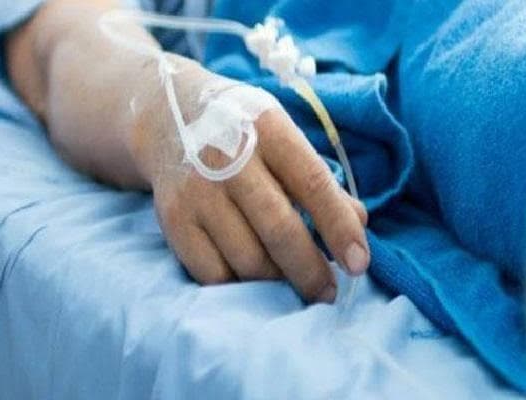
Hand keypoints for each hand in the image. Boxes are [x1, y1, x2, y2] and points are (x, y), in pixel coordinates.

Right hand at [131, 67, 368, 302]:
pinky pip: (212, 273)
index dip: (340, 228)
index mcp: (267, 131)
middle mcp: (227, 160)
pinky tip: (253, 278)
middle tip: (328, 293)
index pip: (312, 183)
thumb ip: (317, 177)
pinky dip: (239, 285)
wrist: (166, 118)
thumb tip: (359, 222)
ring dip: (277, 281)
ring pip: (247, 260)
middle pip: (279, 231)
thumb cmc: (239, 131)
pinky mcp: (172, 220)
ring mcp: (196, 192)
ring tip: (289, 281)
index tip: (359, 264)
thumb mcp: (281, 134)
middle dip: (311, 272)